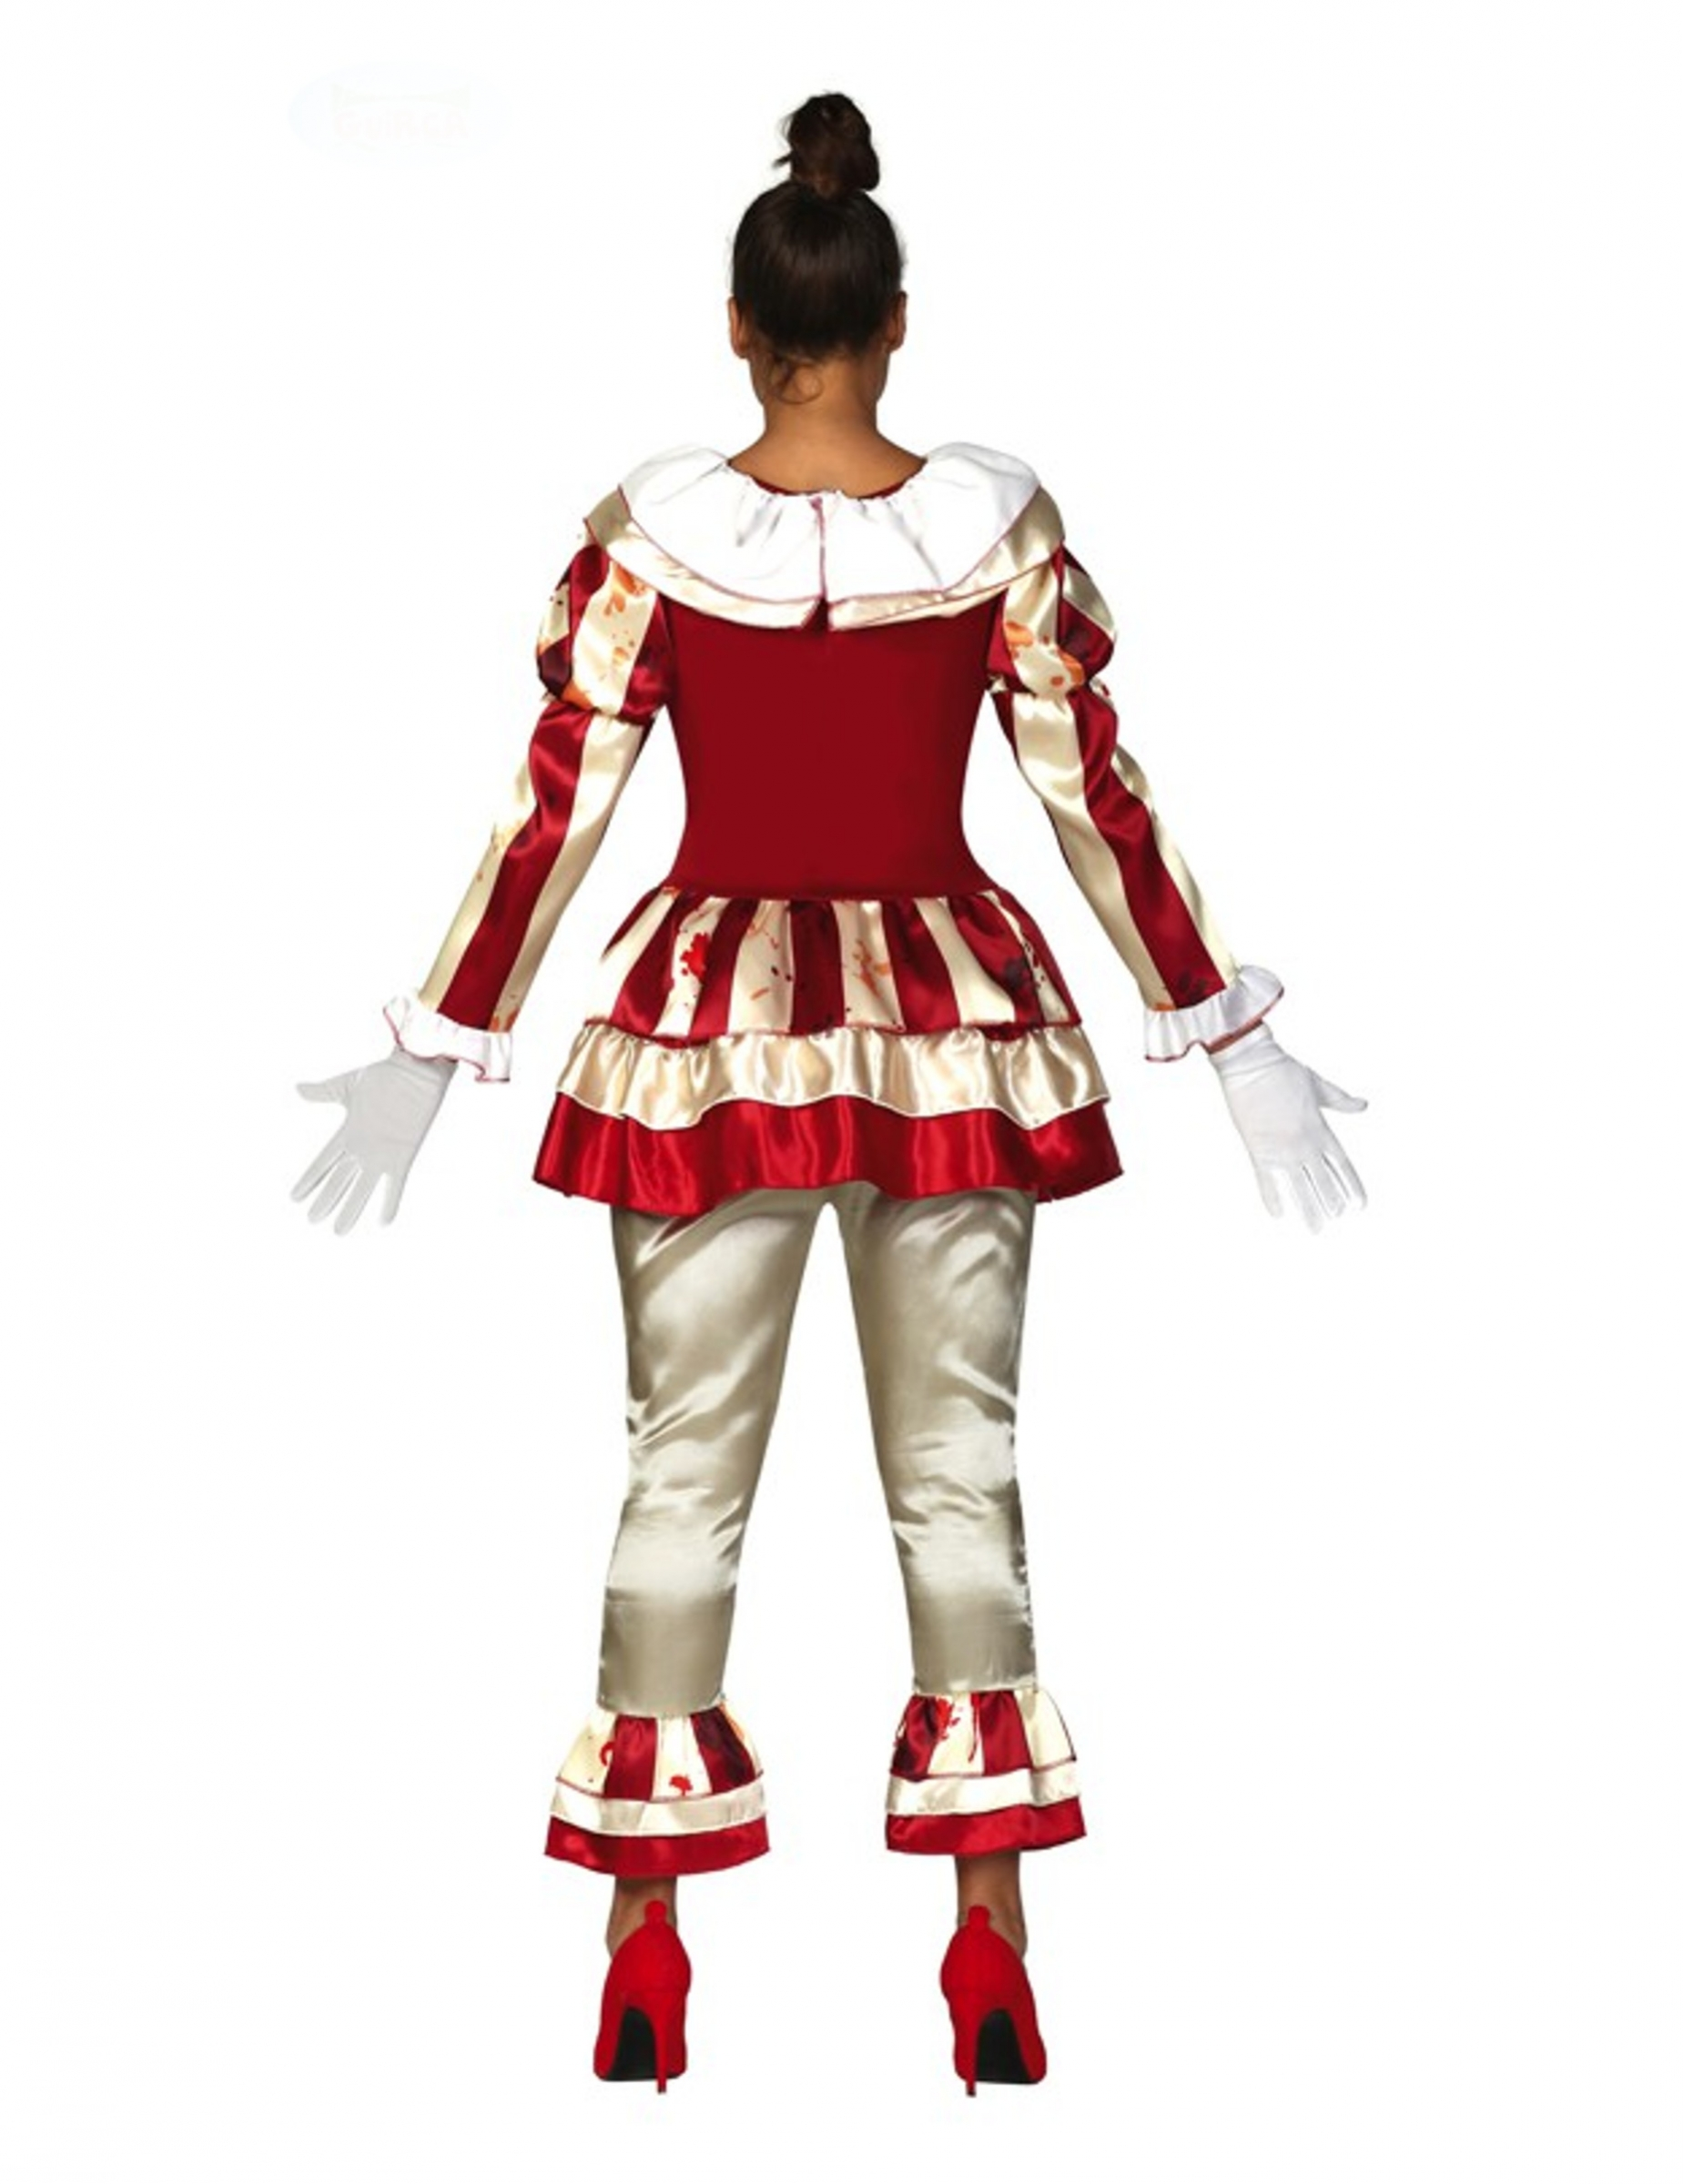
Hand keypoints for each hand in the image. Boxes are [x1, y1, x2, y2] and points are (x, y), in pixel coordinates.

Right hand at [292, 1047, 453, 1233]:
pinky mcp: (403, 1155)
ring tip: (339, 1232)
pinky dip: (390, 1202)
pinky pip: (395, 1184)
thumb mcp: (347, 1085)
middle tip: (312, 1221)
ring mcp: (382, 1154)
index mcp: (349, 1132)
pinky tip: (384, 1222)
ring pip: (362, 1188)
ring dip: (351, 1209)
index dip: (310, 1179)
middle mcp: (364, 1148)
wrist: (415, 1070)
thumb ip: (323, 1092)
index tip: (294, 1197)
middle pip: (339, 1181)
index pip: (324, 1162)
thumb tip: (297, 1088)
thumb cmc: (385, 1075)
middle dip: (326, 1201)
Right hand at [1207, 1024, 1366, 1231]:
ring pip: (1300, 1188)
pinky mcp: (1258, 1151)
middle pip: (1324, 1182)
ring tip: (1316, 1229)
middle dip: (1330, 1202)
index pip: (1343, 1166)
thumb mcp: (1319, 1086)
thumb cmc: (1285, 1071)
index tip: (1359, 1205)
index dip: (1352, 1186)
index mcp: (1321, 1130)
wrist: (1252, 1064)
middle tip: (1334, 1219)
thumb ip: (1341, 1100)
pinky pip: (1267, 1182)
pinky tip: (1279, 1216)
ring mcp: (1282, 1150)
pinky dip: (1272, 1199)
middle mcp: (1305, 1144)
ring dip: (1308, 1209)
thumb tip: (1364, 1105)